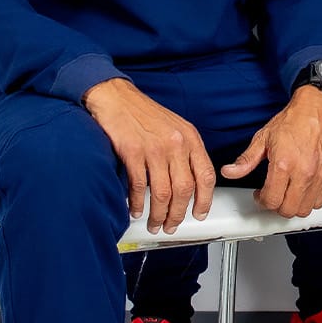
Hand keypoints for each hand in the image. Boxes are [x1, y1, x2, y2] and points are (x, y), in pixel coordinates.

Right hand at [83, 78, 215, 233]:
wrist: (116, 97)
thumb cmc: (143, 113)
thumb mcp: (175, 127)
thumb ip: (185, 152)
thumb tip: (190, 184)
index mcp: (190, 138)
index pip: (206, 175)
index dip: (205, 200)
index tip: (200, 213)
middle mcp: (176, 143)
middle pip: (184, 190)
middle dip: (178, 214)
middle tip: (172, 225)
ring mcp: (154, 148)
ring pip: (163, 193)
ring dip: (159, 214)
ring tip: (155, 223)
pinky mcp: (133, 152)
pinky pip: (139, 187)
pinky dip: (138, 203)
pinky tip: (137, 209)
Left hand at [223, 87, 321, 218]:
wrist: (318, 107)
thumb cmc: (293, 120)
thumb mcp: (263, 138)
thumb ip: (246, 160)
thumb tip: (229, 172)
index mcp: (284, 163)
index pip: (271, 200)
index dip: (262, 201)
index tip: (261, 194)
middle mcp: (304, 172)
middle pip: (288, 210)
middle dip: (277, 206)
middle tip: (273, 194)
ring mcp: (320, 175)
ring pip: (305, 209)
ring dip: (294, 205)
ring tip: (288, 192)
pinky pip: (320, 200)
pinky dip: (310, 200)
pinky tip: (303, 188)